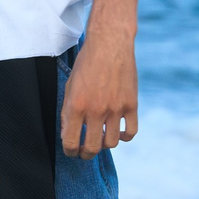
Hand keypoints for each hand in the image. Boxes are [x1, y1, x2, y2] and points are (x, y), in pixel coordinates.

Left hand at [61, 33, 138, 156]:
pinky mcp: (131, 104)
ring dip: (104, 145)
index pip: (70, 142)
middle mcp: (95, 110)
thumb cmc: (87, 64)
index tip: (72, 151)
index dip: (70, 152)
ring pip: (111, 143)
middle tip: (85, 151)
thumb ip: (67, 112)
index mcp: (76, 106)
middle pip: (91, 148)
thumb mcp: (70, 86)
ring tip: (101, 138)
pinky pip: (130, 132)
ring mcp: (115, 108)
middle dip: (86, 154)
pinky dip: (125, 137)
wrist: (109, 44)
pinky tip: (119, 131)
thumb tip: (68, 136)